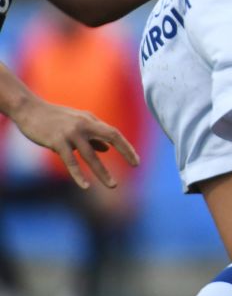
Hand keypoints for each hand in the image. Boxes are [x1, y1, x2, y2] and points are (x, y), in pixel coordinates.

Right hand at [11, 96, 137, 190]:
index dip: (126, 147)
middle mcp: (84, 125)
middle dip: (126, 151)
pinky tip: (85, 186)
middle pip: (111, 136)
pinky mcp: (57, 142)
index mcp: (91, 120)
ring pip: (90, 155)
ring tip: (113, 185)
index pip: (114, 133)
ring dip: (103, 171)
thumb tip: (107, 149)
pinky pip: (70, 161)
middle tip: (137, 164)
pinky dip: (78, 174)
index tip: (136, 160)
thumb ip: (92, 136)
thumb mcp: (77, 124)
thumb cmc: (54, 118)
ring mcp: (71, 133)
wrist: (30, 110)